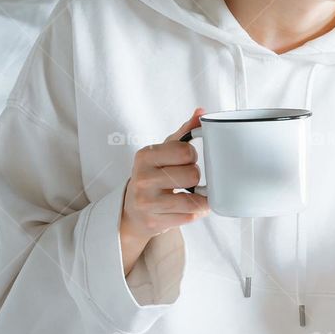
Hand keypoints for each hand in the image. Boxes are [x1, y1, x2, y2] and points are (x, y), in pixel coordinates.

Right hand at [121, 107, 210, 243]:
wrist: (133, 209)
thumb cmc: (153, 175)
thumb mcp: (163, 151)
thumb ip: (183, 133)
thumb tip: (201, 112)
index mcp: (145, 156)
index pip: (186, 151)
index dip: (192, 155)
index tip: (187, 159)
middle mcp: (143, 179)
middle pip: (192, 175)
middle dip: (195, 177)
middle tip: (188, 178)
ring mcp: (147, 202)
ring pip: (192, 200)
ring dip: (201, 198)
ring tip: (196, 194)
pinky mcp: (154, 221)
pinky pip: (189, 216)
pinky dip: (197, 212)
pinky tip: (192, 206)